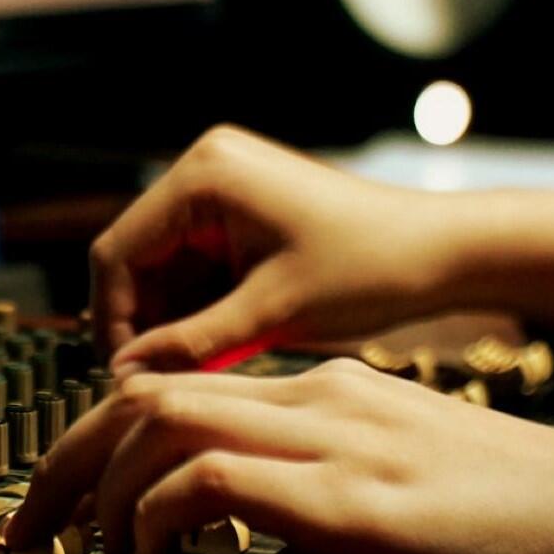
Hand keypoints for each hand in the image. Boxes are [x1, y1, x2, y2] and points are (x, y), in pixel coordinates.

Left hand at [4, 359, 553, 553]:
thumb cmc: (515, 505)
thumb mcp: (397, 469)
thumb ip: (319, 469)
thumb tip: (241, 505)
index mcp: (324, 386)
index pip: (179, 381)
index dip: (99, 436)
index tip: (65, 496)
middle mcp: (316, 393)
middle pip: (145, 393)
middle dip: (64, 459)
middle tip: (24, 529)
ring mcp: (331, 438)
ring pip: (160, 424)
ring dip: (98, 491)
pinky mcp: (349, 499)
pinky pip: (209, 480)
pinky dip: (156, 522)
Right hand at [94, 125, 495, 373]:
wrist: (441, 252)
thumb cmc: (370, 268)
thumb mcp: (272, 314)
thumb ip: (191, 344)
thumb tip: (123, 376)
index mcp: (204, 175)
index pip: (118, 252)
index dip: (112, 320)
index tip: (125, 378)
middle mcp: (206, 168)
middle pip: (136, 258)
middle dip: (143, 322)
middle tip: (155, 385)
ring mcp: (225, 188)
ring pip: (165, 268)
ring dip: (172, 321)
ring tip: (194, 374)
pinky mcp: (243, 212)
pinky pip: (197, 266)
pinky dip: (200, 310)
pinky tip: (218, 351)